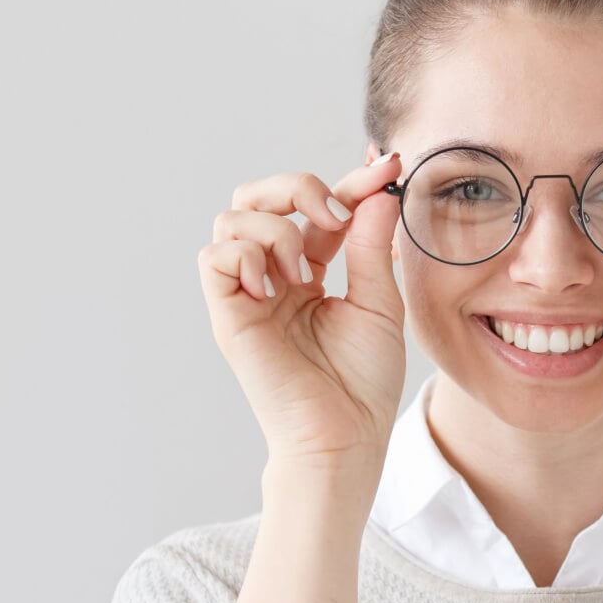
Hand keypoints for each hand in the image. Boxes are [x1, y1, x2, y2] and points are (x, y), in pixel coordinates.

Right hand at [197, 150, 405, 482]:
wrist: (346, 435)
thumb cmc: (363, 382)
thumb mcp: (379, 302)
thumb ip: (372, 244)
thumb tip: (379, 189)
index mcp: (311, 271)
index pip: (318, 208)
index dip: (350, 181)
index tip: (388, 167)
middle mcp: (273, 275)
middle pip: (259, 195)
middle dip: (298, 185)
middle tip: (335, 215)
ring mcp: (248, 293)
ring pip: (233, 216)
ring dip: (278, 228)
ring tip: (305, 272)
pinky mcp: (227, 314)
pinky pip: (215, 256)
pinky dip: (247, 255)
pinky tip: (278, 286)